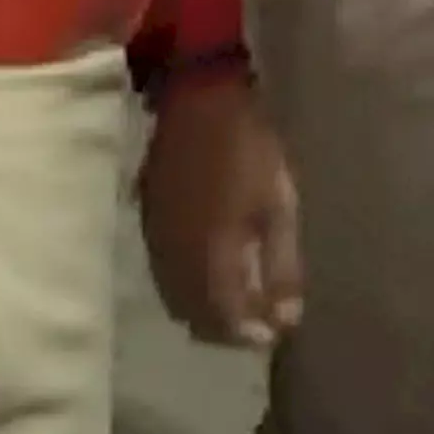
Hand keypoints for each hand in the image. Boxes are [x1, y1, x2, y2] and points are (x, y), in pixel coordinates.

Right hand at [138, 74, 302, 347]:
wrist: (197, 99)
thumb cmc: (248, 149)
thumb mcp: (278, 206)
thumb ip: (281, 268)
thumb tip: (287, 320)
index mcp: (209, 259)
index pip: (225, 321)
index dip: (249, 334)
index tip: (275, 331)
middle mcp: (175, 261)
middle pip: (195, 317)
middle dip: (226, 328)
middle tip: (257, 319)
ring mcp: (155, 242)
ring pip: (175, 299)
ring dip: (204, 309)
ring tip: (237, 300)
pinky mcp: (147, 224)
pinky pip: (164, 274)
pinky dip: (186, 286)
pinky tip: (209, 272)